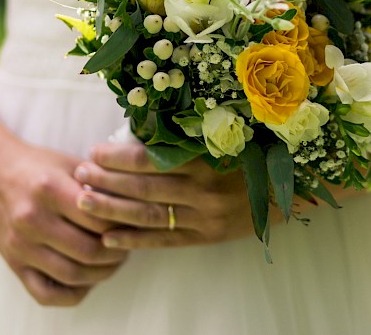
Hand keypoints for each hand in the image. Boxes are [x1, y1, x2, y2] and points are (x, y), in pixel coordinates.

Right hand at [0, 139, 128, 305]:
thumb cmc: (37, 166)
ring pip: (73, 275)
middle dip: (117, 252)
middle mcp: (32, 219)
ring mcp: (20, 246)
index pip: (100, 218)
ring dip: (101, 273)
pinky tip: (86, 279)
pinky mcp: (13, 264)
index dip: (124, 223)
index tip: (133, 221)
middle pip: (89, 251)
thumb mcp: (69, 164)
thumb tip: (134, 205)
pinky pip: (47, 294)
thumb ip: (100, 183)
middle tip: (127, 244)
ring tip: (112, 260)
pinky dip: (73, 293)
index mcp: (49, 189)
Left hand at [73, 143, 254, 249]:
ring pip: (149, 216)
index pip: (150, 160)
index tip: (93, 151)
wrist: (291, 185)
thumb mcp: (223, 133)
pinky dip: (135, 240)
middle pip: (143, 189)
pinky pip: (165, 241)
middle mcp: (204, 190)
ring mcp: (206, 217)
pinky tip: (109, 238)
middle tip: (79, 175)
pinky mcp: (209, 237)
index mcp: (205, 158)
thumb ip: (186, 135)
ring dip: (112, 211)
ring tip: (84, 203)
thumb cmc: (253, 149)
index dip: (117, 157)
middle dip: (106, 182)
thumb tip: (139, 129)